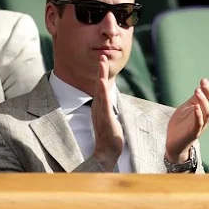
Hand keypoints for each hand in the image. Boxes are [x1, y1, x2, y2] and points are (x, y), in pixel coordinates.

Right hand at [91, 55, 123, 170]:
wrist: (107, 151)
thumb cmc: (109, 135)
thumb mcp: (109, 118)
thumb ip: (108, 108)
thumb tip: (109, 100)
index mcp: (101, 106)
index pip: (100, 87)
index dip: (101, 73)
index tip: (103, 60)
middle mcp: (99, 107)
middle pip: (99, 86)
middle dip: (101, 71)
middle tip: (102, 56)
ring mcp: (101, 112)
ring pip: (100, 92)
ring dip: (100, 77)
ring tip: (101, 65)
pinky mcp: (106, 119)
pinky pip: (104, 104)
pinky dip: (103, 93)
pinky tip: (102, 83)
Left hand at [165, 77, 208, 162]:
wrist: (173, 143)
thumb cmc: (181, 124)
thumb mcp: (188, 107)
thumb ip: (196, 98)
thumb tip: (203, 85)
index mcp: (206, 111)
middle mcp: (206, 118)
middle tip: (204, 81)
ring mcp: (201, 126)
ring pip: (207, 112)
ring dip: (203, 101)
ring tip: (198, 90)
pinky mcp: (193, 133)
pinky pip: (198, 123)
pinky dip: (198, 115)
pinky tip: (196, 107)